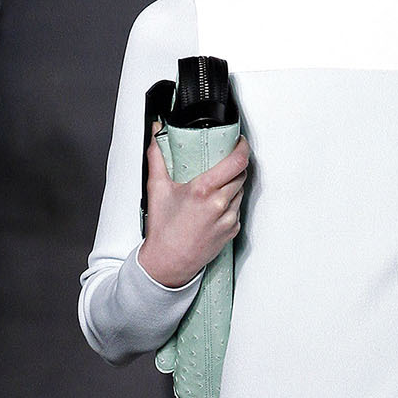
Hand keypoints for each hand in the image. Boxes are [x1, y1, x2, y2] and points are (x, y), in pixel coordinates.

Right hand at [138, 117, 249, 287]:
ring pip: (240, 192)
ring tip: (216, 186)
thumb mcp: (157, 188)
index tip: (240, 142)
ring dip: (233, 185)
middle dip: (235, 166)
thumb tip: (155, 135)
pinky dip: (230, 204)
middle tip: (224, 162)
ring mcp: (228, 219)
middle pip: (241, 175)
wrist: (168, 262)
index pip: (236, 162)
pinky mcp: (231, 231)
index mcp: (203, 191)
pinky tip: (215, 206)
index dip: (242, 148)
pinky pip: (237, 210)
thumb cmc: (163, 230)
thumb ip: (156, 157)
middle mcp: (219, 205)